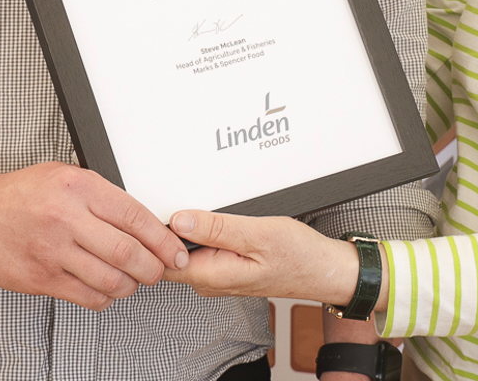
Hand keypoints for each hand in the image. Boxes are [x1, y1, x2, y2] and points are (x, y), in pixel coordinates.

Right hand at [0, 134, 188, 311]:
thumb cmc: (19, 194)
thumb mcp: (65, 175)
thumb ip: (101, 194)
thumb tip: (142, 218)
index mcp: (78, 187)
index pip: (134, 215)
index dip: (161, 237)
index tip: (174, 248)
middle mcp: (67, 219)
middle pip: (127, 251)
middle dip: (154, 266)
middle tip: (163, 268)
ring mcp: (53, 252)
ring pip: (110, 278)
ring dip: (132, 284)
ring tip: (137, 279)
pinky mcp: (41, 278)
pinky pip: (86, 295)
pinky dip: (106, 296)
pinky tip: (110, 289)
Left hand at [165, 210, 386, 312]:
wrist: (321, 269)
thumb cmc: (296, 255)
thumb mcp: (256, 234)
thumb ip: (216, 228)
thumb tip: (180, 220)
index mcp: (210, 275)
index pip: (162, 258)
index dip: (155, 233)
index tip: (159, 206)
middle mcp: (209, 280)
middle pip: (169, 253)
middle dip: (167, 226)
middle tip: (173, 196)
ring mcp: (216, 275)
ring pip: (185, 249)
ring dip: (185, 227)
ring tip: (193, 202)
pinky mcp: (225, 268)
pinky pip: (201, 249)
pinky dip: (200, 231)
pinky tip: (210, 216)